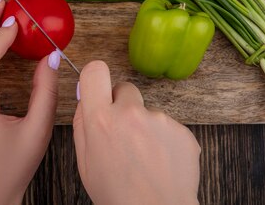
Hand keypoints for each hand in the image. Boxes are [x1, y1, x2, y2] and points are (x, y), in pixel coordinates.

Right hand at [74, 61, 200, 204]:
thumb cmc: (118, 197)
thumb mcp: (84, 163)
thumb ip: (82, 125)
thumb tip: (84, 100)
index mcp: (101, 120)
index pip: (95, 71)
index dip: (95, 77)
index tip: (97, 86)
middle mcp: (130, 113)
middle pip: (124, 88)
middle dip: (122, 105)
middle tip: (123, 133)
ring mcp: (160, 120)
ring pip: (148, 111)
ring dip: (145, 127)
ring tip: (145, 159)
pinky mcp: (182, 131)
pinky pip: (169, 127)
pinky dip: (165, 141)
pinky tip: (160, 164)